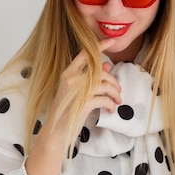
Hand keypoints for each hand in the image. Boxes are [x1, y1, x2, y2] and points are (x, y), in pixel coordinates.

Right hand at [26, 39, 120, 174]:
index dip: (99, 46)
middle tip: (118, 91)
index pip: (85, 54)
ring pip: (104, 84)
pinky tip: (110, 110)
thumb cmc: (67, 112)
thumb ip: (91, 78)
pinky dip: (110, 104)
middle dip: (113, 81)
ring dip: (115, 93)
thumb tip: (106, 65)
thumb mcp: (78, 93)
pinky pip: (104, 99)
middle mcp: (70, 80)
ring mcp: (76, 92)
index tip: (111, 41)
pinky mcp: (82, 104)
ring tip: (117, 101)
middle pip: (100, 71)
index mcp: (67, 74)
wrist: (56, 133)